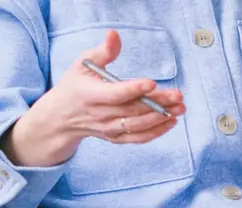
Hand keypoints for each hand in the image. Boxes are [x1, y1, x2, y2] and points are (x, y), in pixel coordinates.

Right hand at [1, 30, 185, 167]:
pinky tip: (171, 122)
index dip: (133, 89)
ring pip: (137, 126)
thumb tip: (114, 34)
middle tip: (178, 95)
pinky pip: (137, 138)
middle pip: (132, 110)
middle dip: (157, 103)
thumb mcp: (82, 64)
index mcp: (90, 95)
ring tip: (180, 108)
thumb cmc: (75, 86)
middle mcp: (99, 115)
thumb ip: (102, 51)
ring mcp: (108, 129)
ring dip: (161, 118)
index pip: (115, 94)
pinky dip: (155, 133)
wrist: (61, 117)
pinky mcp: (115, 138)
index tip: (152, 82)